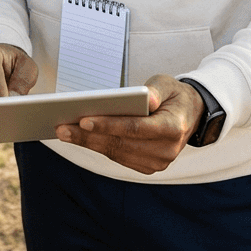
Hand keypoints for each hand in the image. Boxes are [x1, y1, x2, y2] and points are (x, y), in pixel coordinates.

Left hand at [55, 74, 203, 173]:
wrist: (189, 115)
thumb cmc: (173, 95)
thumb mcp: (167, 84)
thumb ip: (156, 90)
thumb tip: (146, 98)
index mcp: (172, 127)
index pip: (136, 128)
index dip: (108, 125)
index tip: (83, 120)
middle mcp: (166, 150)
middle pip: (121, 143)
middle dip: (88, 136)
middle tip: (62, 127)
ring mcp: (157, 162)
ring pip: (116, 153)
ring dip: (87, 143)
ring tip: (64, 132)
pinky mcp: (148, 167)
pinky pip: (118, 157)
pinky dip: (98, 147)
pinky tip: (79, 138)